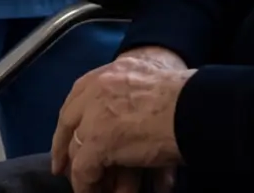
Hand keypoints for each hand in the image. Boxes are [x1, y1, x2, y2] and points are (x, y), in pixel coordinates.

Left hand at [50, 52, 191, 192]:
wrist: (193, 106)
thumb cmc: (186, 97)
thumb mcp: (150, 82)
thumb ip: (131, 95)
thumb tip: (128, 123)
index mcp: (110, 73)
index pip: (79, 96)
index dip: (71, 120)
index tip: (67, 136)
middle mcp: (96, 89)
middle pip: (68, 120)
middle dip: (62, 146)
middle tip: (60, 167)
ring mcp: (94, 115)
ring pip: (76, 148)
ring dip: (79, 170)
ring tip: (84, 186)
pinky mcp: (98, 142)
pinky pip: (83, 170)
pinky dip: (86, 185)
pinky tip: (90, 192)